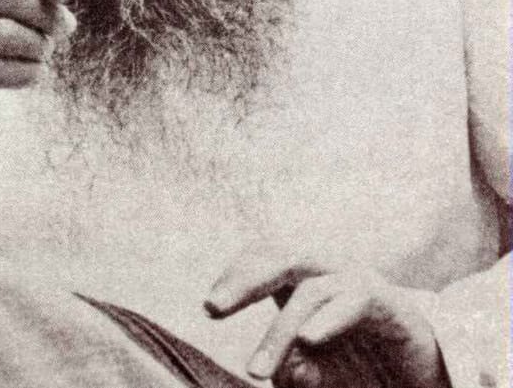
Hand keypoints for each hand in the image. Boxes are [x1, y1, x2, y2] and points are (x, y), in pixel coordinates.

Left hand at [204, 247, 448, 387]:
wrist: (420, 376)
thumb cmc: (362, 368)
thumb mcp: (320, 375)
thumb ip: (296, 371)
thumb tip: (284, 369)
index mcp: (304, 276)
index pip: (263, 258)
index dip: (236, 275)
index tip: (210, 307)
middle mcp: (328, 270)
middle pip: (281, 255)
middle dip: (244, 278)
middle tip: (213, 306)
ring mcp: (356, 281)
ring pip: (310, 289)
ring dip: (280, 331)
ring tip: (257, 371)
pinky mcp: (387, 301)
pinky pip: (354, 299)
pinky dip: (329, 318)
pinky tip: (308, 338)